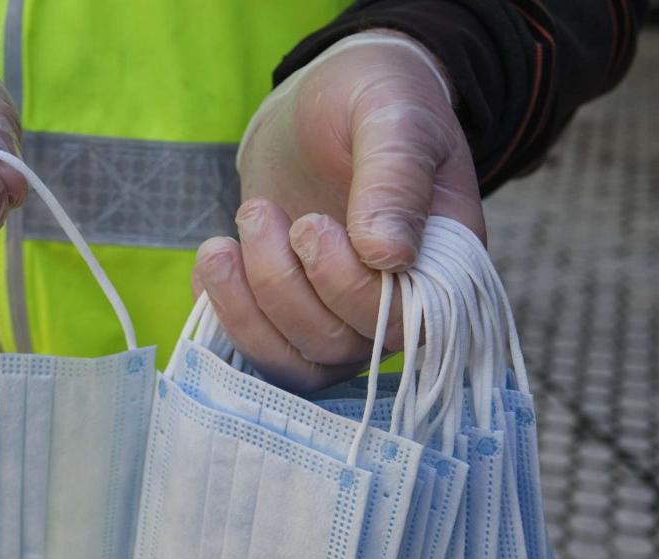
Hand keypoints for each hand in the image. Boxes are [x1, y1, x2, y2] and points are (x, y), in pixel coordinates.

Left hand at [194, 32, 483, 390]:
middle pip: (342, 345)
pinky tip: (215, 264)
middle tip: (262, 213)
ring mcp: (342, 315)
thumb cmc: (373, 99)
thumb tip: (387, 253)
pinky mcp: (292, 314)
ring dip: (249, 305)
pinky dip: (225, 316)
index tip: (311, 224)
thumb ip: (394, 176)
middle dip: (285, 286)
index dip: (349, 292)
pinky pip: (260, 353)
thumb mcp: (392, 115)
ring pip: (297, 359)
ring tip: (228, 237)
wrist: (322, 101)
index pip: (404, 321)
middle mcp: (397, 302)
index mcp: (443, 260)